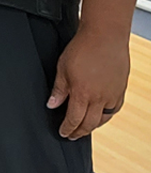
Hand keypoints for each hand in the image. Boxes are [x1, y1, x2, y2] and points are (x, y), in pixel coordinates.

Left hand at [48, 25, 129, 139]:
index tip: (63, 133)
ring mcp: (113, 94)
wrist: (105, 36)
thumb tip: (52, 105)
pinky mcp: (121, 88)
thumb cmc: (83, 49)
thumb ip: (59, 90)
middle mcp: (100, 97)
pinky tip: (102, 114)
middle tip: (73, 135)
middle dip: (80, 132)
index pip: (74, 119)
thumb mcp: (62, 70)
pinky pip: (115, 108)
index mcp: (83, 94)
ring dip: (94, 125)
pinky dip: (107, 115)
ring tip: (85, 128)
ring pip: (104, 118)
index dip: (68, 128)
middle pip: (90, 123)